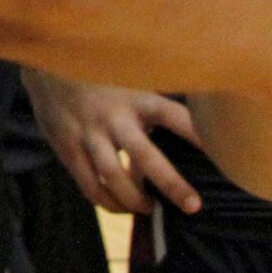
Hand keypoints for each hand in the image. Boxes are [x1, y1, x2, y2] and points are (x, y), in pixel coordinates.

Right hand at [26, 72, 202, 215]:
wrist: (46, 64)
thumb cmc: (102, 76)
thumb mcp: (131, 80)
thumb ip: (155, 106)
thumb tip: (195, 129)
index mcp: (136, 98)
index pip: (174, 117)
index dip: (198, 135)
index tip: (225, 154)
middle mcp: (113, 116)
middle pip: (145, 157)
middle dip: (171, 184)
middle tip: (193, 206)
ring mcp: (87, 133)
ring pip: (113, 178)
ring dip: (135, 201)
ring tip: (150, 209)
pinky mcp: (66, 146)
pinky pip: (89, 183)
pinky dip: (106, 201)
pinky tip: (118, 205)